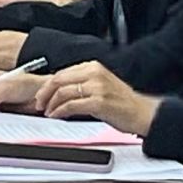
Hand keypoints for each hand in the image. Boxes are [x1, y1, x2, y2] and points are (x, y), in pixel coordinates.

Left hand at [38, 61, 159, 134]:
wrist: (143, 113)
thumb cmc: (122, 102)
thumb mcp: (100, 85)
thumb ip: (81, 83)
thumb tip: (58, 90)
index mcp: (93, 67)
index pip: (62, 73)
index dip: (47, 85)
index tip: (41, 95)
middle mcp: (94, 73)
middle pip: (59, 80)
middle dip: (45, 93)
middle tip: (39, 104)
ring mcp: (97, 87)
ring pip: (63, 92)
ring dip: (51, 104)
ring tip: (48, 112)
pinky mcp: (99, 102)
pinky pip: (72, 105)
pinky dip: (60, 111)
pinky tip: (57, 115)